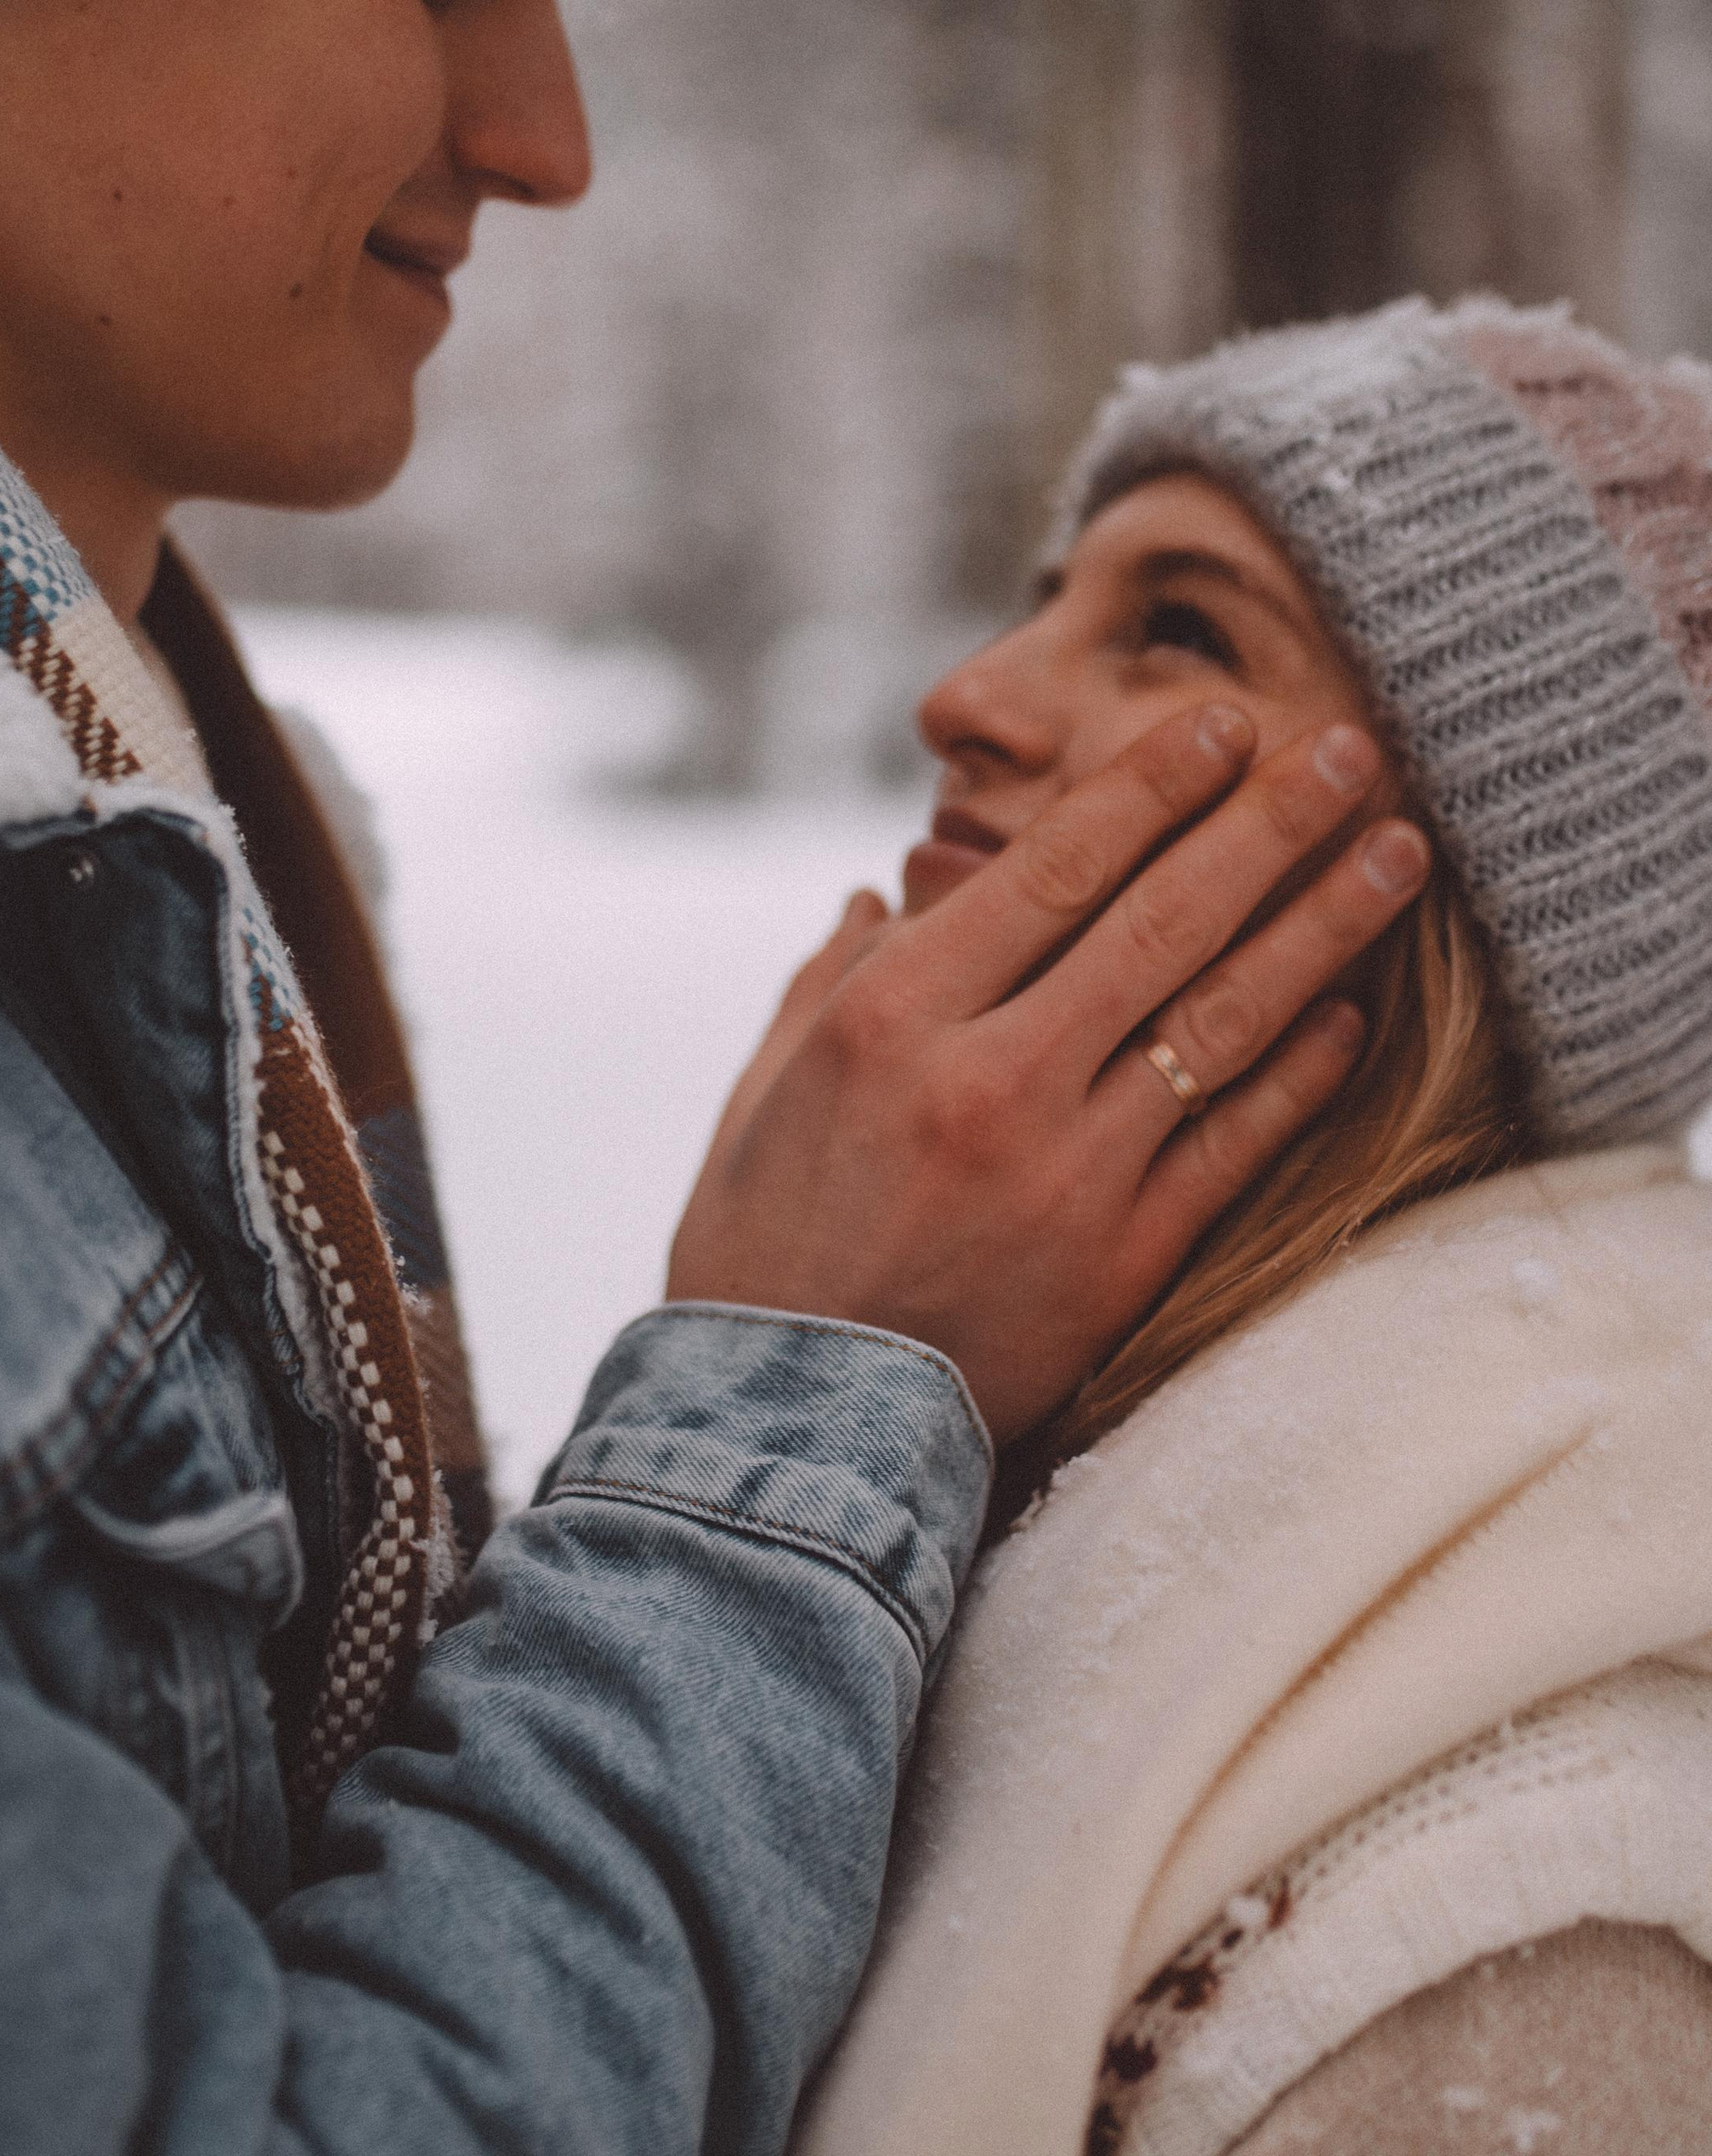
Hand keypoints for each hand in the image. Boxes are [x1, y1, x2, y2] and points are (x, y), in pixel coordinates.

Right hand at [668, 706, 1428, 1442]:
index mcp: (892, 1019)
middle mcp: (989, 1080)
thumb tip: (879, 889)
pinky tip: (1353, 1014)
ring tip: (1397, 854)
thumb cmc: (759, 1250)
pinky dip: (1300, 1073)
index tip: (1220, 728)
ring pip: (1223, 1020)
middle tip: (1345, 750)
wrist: (789, 1427)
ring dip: (1323, 927)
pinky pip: (1235, 1143)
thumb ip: (828, 980)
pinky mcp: (1121, 1258)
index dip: (1148, 789)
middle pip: (1161, 922)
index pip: (1051, 870)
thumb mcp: (763, 1094)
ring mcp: (1067, 1171)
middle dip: (1265, 824)